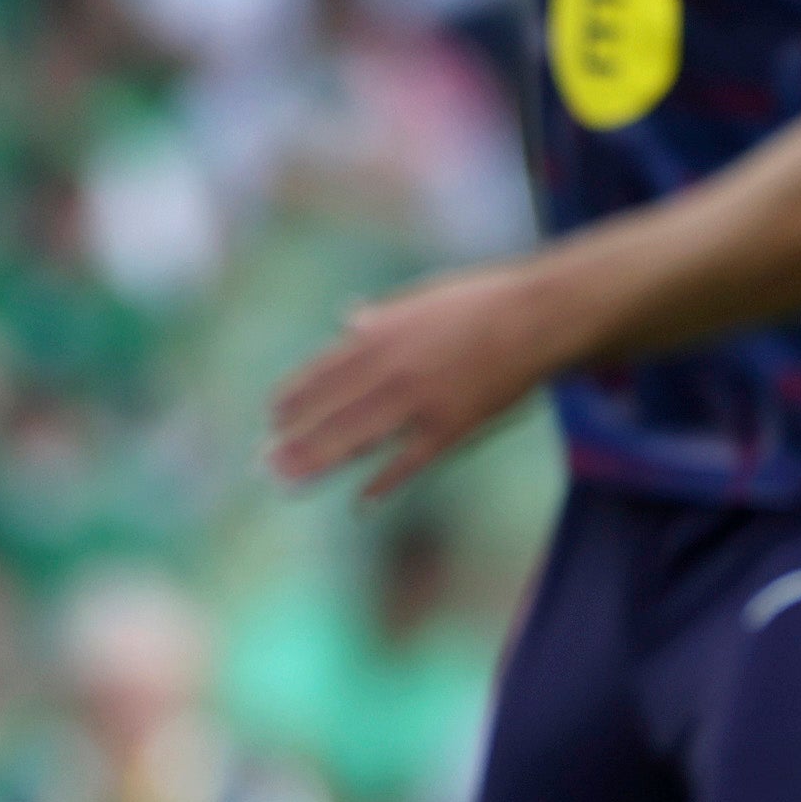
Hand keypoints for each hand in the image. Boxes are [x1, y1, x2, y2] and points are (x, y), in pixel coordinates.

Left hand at [266, 264, 564, 500]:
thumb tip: (347, 319)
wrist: (536, 316)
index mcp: (381, 334)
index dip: (295, 397)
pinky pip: (411, 460)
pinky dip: (386, 481)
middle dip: (295, 439)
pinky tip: (362, 501)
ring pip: (360, 438)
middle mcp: (392, 368)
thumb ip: (382, 316)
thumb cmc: (481, 303)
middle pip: (332, 411)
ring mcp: (421, 400)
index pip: (324, 371)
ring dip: (321, 461)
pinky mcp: (453, 426)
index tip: (270, 417)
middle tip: (264, 463)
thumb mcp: (421, 300)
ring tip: (290, 482)